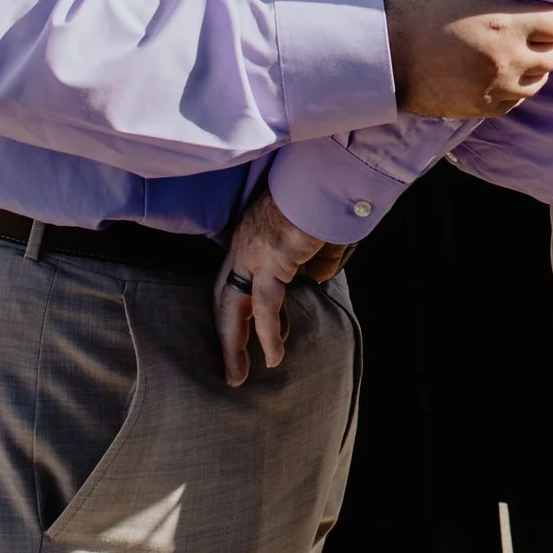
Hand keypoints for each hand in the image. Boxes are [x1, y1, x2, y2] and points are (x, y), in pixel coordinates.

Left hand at [214, 189, 348, 386]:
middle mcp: (244, 245)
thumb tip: (316, 278)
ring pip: (235, 307)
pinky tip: (274, 356)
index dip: (242, 311)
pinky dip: (268, 334)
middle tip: (231, 369)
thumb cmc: (325, 197)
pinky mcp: (272, 259)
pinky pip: (266, 306)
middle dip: (226, 336)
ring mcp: (254, 251)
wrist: (328, 176)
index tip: (255, 333)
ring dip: (235, 345)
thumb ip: (313, 256)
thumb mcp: (316, 233)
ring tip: (239, 375)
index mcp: (251, 236)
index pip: (236, 281)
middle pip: (224, 297)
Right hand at [383, 0, 552, 117]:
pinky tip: (511, 66)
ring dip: (546, 60)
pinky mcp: (478, 107)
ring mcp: (494, 90)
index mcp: (507, 24)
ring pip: (541, 78)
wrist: (371, 54)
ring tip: (537, 40)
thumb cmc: (407, 0)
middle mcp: (508, 62)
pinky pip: (516, 100)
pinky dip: (522, 82)